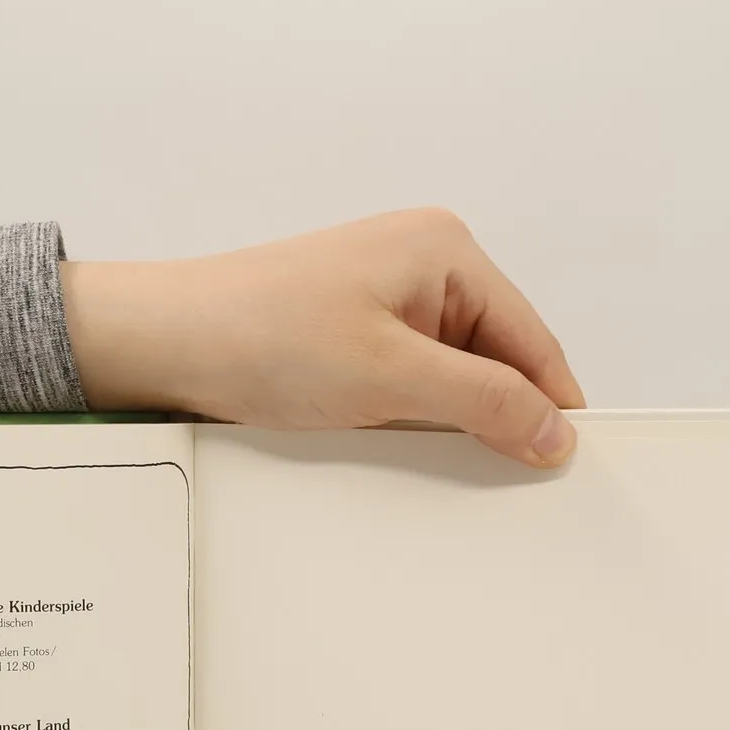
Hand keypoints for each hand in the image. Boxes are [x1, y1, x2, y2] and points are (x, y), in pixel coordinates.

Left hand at [60, 210, 584, 466]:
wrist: (162, 340)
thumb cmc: (263, 336)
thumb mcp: (391, 377)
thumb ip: (484, 401)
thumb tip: (555, 431)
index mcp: (445, 249)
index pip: (531, 338)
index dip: (551, 406)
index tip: (567, 468)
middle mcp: (422, 261)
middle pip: (495, 356)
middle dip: (493, 414)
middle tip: (498, 479)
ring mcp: (385, 294)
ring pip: (450, 373)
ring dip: (444, 417)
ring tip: (423, 451)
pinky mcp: (352, 327)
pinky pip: (408, 378)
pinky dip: (407, 412)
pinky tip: (390, 440)